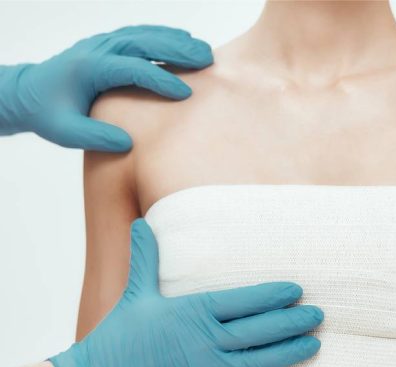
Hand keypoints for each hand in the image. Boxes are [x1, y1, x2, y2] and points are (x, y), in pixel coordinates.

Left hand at [0, 25, 212, 150]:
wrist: (28, 93)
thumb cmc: (48, 114)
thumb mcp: (65, 132)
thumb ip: (96, 137)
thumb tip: (128, 143)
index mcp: (89, 68)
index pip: (132, 69)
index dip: (160, 80)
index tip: (186, 93)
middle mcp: (99, 49)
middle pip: (144, 43)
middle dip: (177, 51)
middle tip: (207, 60)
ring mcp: (104, 43)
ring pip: (145, 35)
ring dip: (175, 41)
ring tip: (204, 51)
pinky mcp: (109, 44)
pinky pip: (140, 34)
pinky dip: (164, 35)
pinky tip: (184, 42)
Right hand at [48, 219, 323, 366]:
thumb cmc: (118, 335)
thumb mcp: (136, 292)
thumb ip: (147, 259)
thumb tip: (141, 224)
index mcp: (192, 311)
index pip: (243, 300)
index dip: (273, 295)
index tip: (297, 290)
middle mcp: (202, 340)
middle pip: (257, 330)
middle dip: (292, 322)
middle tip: (318, 316)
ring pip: (254, 363)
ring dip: (286, 354)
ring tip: (312, 346)